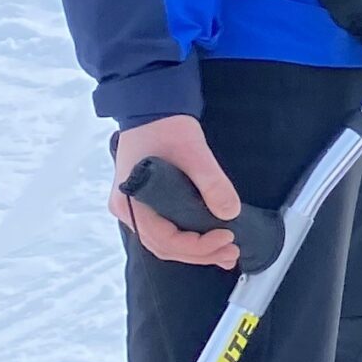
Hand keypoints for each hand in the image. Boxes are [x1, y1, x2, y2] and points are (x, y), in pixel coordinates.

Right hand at [111, 116, 242, 268]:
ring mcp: (137, 208)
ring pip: (166, 242)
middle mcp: (129, 210)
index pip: (164, 239)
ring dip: (197, 250)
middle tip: (232, 253)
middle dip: (200, 253)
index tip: (226, 237)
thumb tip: (230, 213)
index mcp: (130, 202)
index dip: (197, 246)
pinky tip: (212, 241)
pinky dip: (190, 239)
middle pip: (165, 246)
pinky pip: (167, 229)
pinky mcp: (149, 203)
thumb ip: (211, 183)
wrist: (152, 107)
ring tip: (227, 252)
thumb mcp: (194, 152)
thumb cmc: (166, 126)